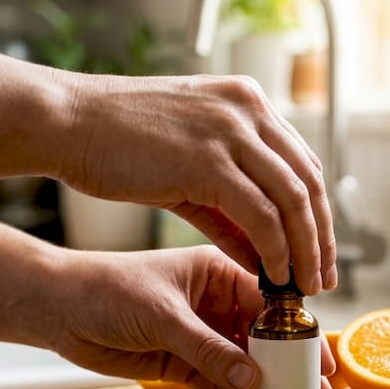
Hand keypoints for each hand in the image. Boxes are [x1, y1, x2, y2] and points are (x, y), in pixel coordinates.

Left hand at [45, 245, 335, 388]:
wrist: (58, 308)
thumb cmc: (108, 290)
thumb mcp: (164, 317)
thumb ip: (209, 350)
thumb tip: (255, 382)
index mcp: (219, 272)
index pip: (271, 304)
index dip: (299, 335)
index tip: (322, 362)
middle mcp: (217, 302)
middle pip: (265, 340)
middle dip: (293, 369)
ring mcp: (201, 334)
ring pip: (245, 367)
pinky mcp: (182, 363)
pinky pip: (218, 386)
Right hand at [61, 74, 337, 295]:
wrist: (67, 121)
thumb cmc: (116, 141)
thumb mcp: (187, 162)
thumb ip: (228, 203)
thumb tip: (263, 251)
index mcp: (247, 101)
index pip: (302, 163)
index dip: (316, 214)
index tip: (317, 253)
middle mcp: (248, 109)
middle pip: (308, 182)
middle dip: (320, 237)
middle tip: (321, 279)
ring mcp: (231, 132)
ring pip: (294, 200)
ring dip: (305, 250)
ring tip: (303, 286)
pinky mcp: (209, 161)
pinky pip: (261, 215)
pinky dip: (275, 250)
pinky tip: (273, 276)